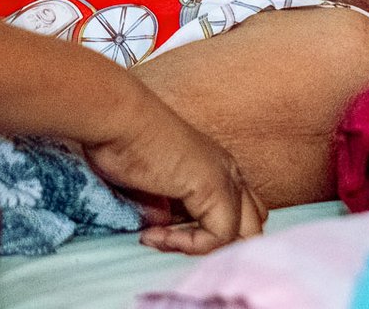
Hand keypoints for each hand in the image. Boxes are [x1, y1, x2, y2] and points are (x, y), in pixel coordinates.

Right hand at [81, 92, 264, 252]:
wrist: (116, 119)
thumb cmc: (122, 144)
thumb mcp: (151, 186)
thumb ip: (168, 209)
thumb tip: (167, 230)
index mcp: (217, 166)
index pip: (240, 214)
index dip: (208, 234)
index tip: (162, 234)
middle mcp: (228, 170)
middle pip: (252, 226)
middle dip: (215, 244)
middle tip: (171, 242)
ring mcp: (226, 177)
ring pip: (245, 236)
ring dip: (204, 248)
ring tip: (162, 240)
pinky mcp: (215, 187)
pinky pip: (219, 237)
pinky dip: (189, 245)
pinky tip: (157, 235)